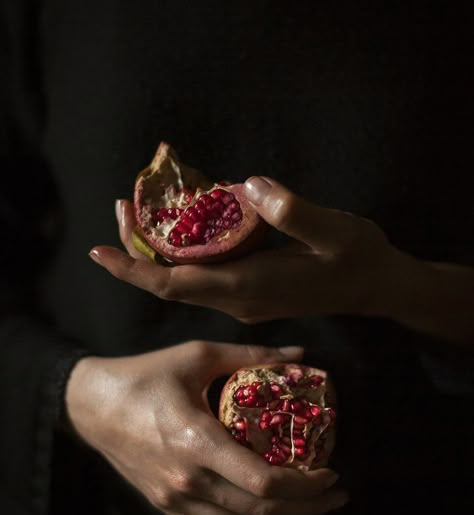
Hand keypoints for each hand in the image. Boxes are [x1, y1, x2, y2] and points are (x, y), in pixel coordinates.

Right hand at [65, 341, 347, 514]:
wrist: (93, 406)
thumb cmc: (146, 376)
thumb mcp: (198, 355)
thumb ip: (251, 355)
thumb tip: (300, 353)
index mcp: (196, 441)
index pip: (262, 481)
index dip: (305, 485)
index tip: (331, 472)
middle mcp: (186, 480)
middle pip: (259, 511)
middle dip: (306, 508)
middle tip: (335, 494)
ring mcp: (173, 499)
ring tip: (309, 504)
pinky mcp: (165, 507)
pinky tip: (264, 512)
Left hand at [89, 178, 400, 322]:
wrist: (377, 287)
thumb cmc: (360, 258)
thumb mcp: (336, 230)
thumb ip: (294, 212)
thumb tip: (248, 186)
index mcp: (250, 285)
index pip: (175, 284)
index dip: (134, 270)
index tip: (99, 251)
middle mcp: (238, 298)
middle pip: (170, 283)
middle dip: (136, 254)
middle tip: (121, 208)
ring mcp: (243, 298)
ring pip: (184, 282)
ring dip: (156, 253)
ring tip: (140, 211)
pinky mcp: (250, 292)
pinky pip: (202, 277)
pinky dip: (181, 254)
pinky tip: (182, 227)